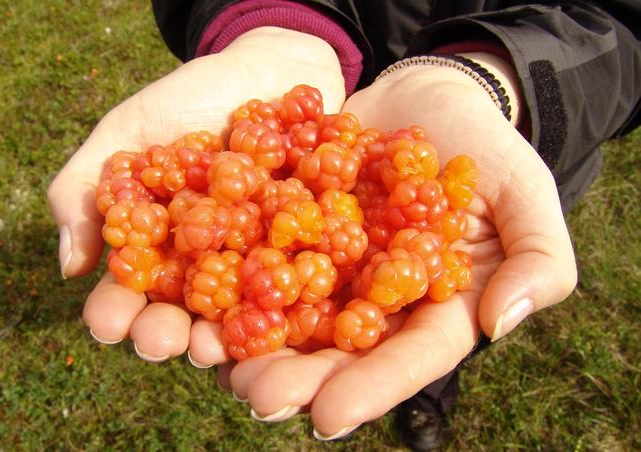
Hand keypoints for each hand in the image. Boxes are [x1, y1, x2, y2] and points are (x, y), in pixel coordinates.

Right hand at [47, 27, 344, 361]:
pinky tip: (279, 318)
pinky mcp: (305, 249)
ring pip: (238, 311)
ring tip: (211, 347)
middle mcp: (207, 263)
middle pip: (182, 312)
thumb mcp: (127, 129)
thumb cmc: (188, 97)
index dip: (114, 312)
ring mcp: (257, 260)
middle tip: (163, 342)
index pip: (128, 291)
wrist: (268, 68)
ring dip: (223, 336)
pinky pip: (299, 280)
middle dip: (167, 333)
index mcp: (159, 244)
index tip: (108, 322)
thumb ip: (86, 187)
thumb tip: (70, 268)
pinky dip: (289, 302)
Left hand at [215, 57, 576, 437]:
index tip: (328, 419)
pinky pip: (262, 258)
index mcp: (435, 305)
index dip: (373, 389)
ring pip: (293, 315)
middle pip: (339, 350)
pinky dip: (231, 280)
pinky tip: (198, 301)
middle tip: (255, 397)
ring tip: (214, 362)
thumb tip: (499, 323)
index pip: (410, 358)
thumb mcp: (526, 195)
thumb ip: (537, 260)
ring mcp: (333, 266)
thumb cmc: (484, 146)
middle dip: (298, 377)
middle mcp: (377, 299)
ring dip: (253, 342)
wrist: (426, 97)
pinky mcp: (296, 230)